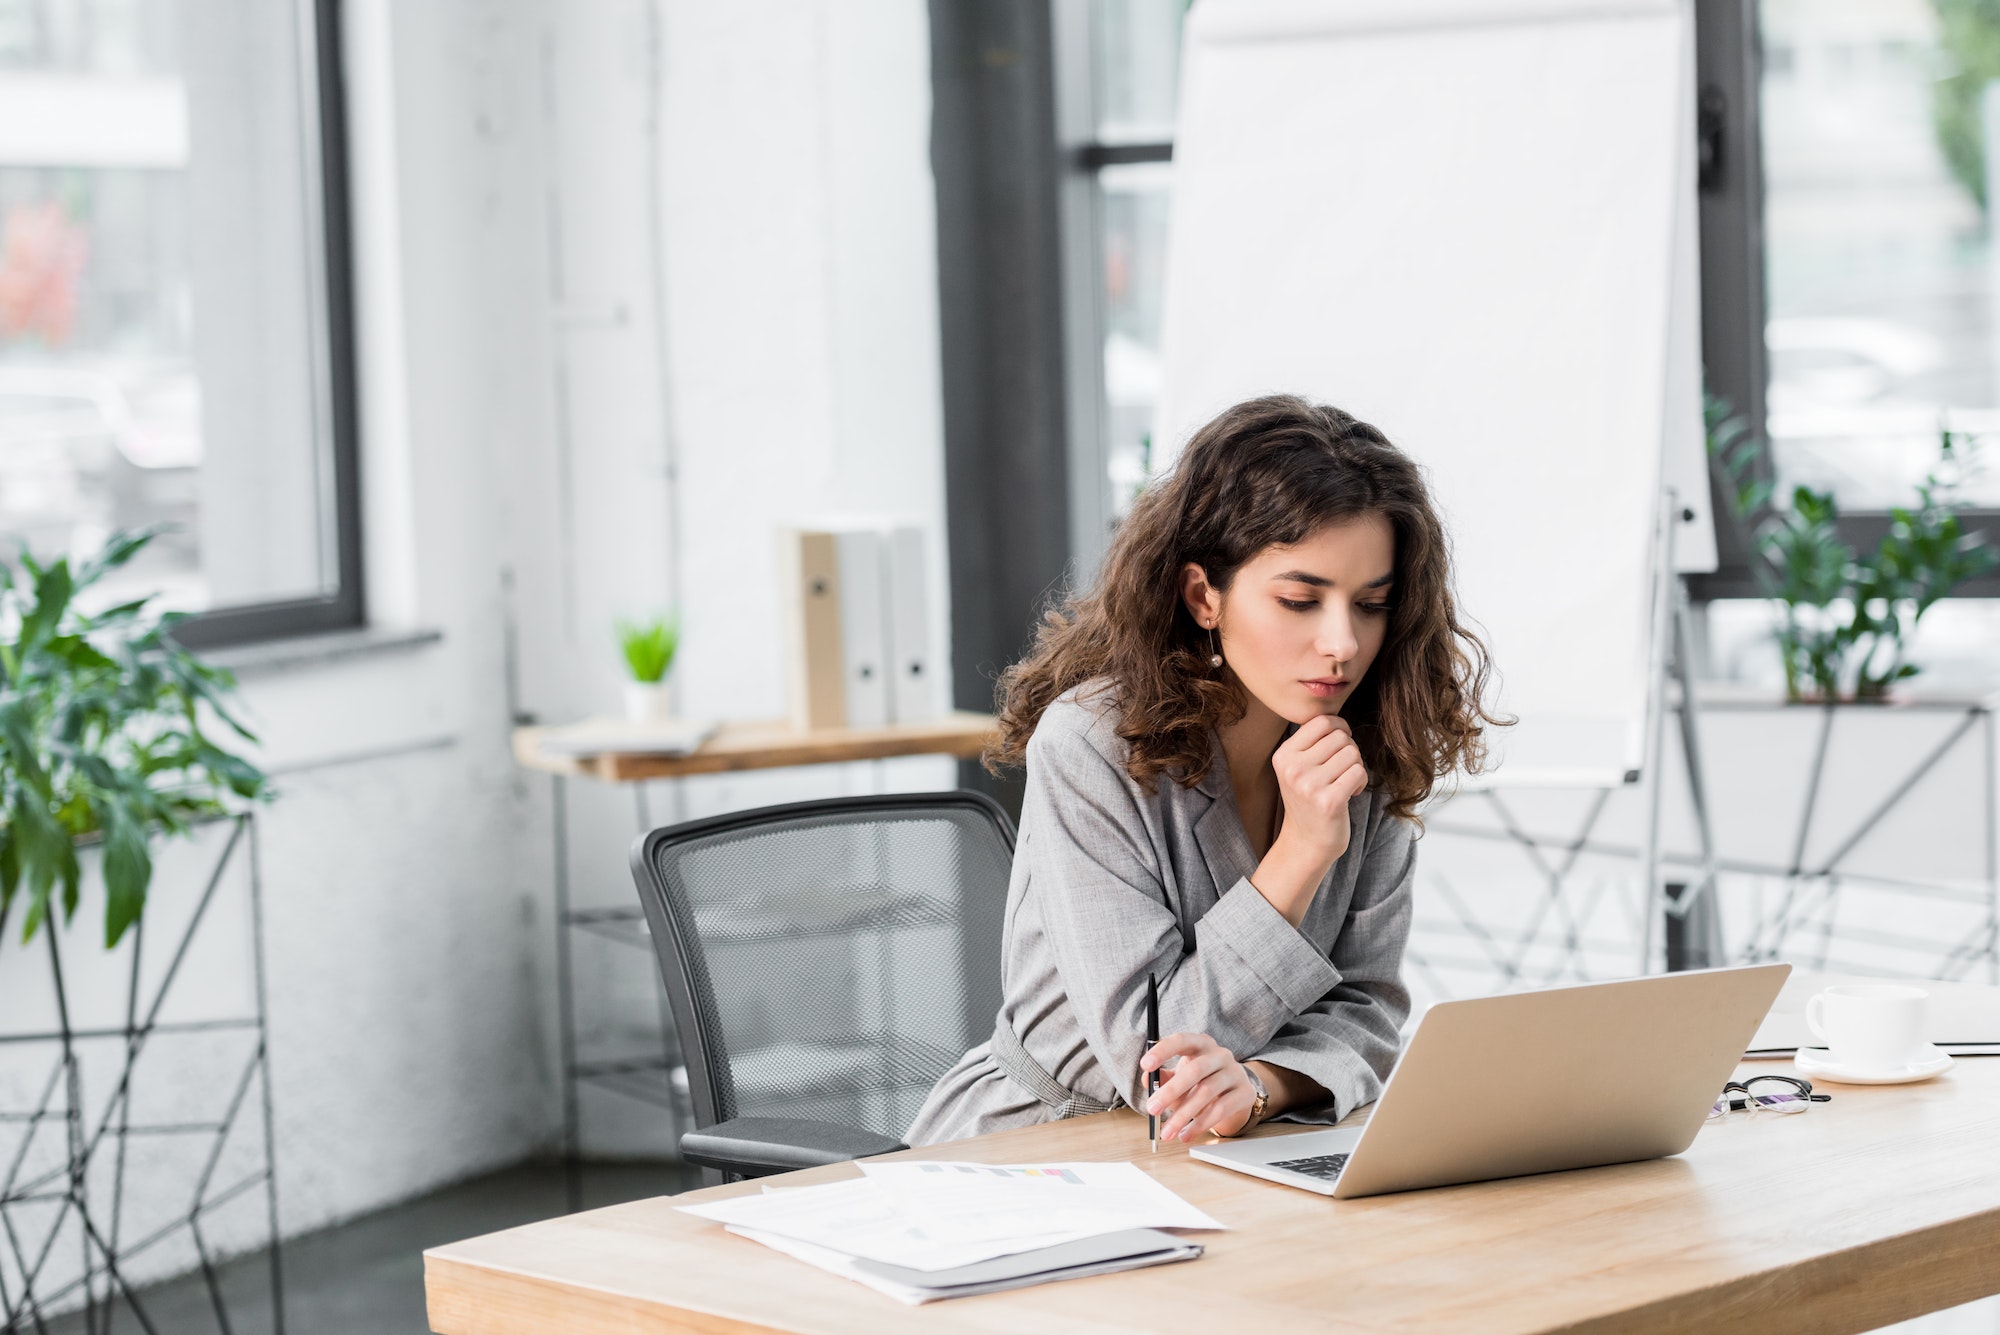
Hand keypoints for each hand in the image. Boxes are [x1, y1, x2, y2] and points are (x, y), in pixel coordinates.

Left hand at [1141, 1032, 1255, 1141]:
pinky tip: (1186, 1135)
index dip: (1163, 1051)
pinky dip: (1200, 1125)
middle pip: (1195, 1070)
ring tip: (1167, 1132)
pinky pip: (1221, 1109)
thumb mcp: (1179, 1077)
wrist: (1233, 1095)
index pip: (1182, 1040)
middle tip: (1152, 1109)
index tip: (1145, 1065)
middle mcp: (1220, 1054)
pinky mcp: (1245, 1092)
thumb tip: (1147, 1080)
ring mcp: (1235, 1072)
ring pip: (1206, 1092)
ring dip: (1183, 1115)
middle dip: (1171, 1091)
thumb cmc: (1199, 1082)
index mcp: (1200, 1044)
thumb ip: (1162, 1078)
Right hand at [1270, 714, 1368, 864]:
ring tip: (1345, 783)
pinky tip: (1351, 794)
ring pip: (1352, 753)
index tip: (1341, 744)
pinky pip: (1359, 772)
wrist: (1306, 843)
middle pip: (1340, 737)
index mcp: (1283, 755)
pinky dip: (1361, 782)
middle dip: (1349, 750)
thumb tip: (1339, 719)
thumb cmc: (1308, 800)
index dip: (1339, 728)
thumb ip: (1312, 742)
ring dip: (1356, 767)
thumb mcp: (1298, 768)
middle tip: (1342, 770)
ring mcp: (1309, 785)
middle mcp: (1292, 768)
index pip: (1321, 722)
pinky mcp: (1329, 801)